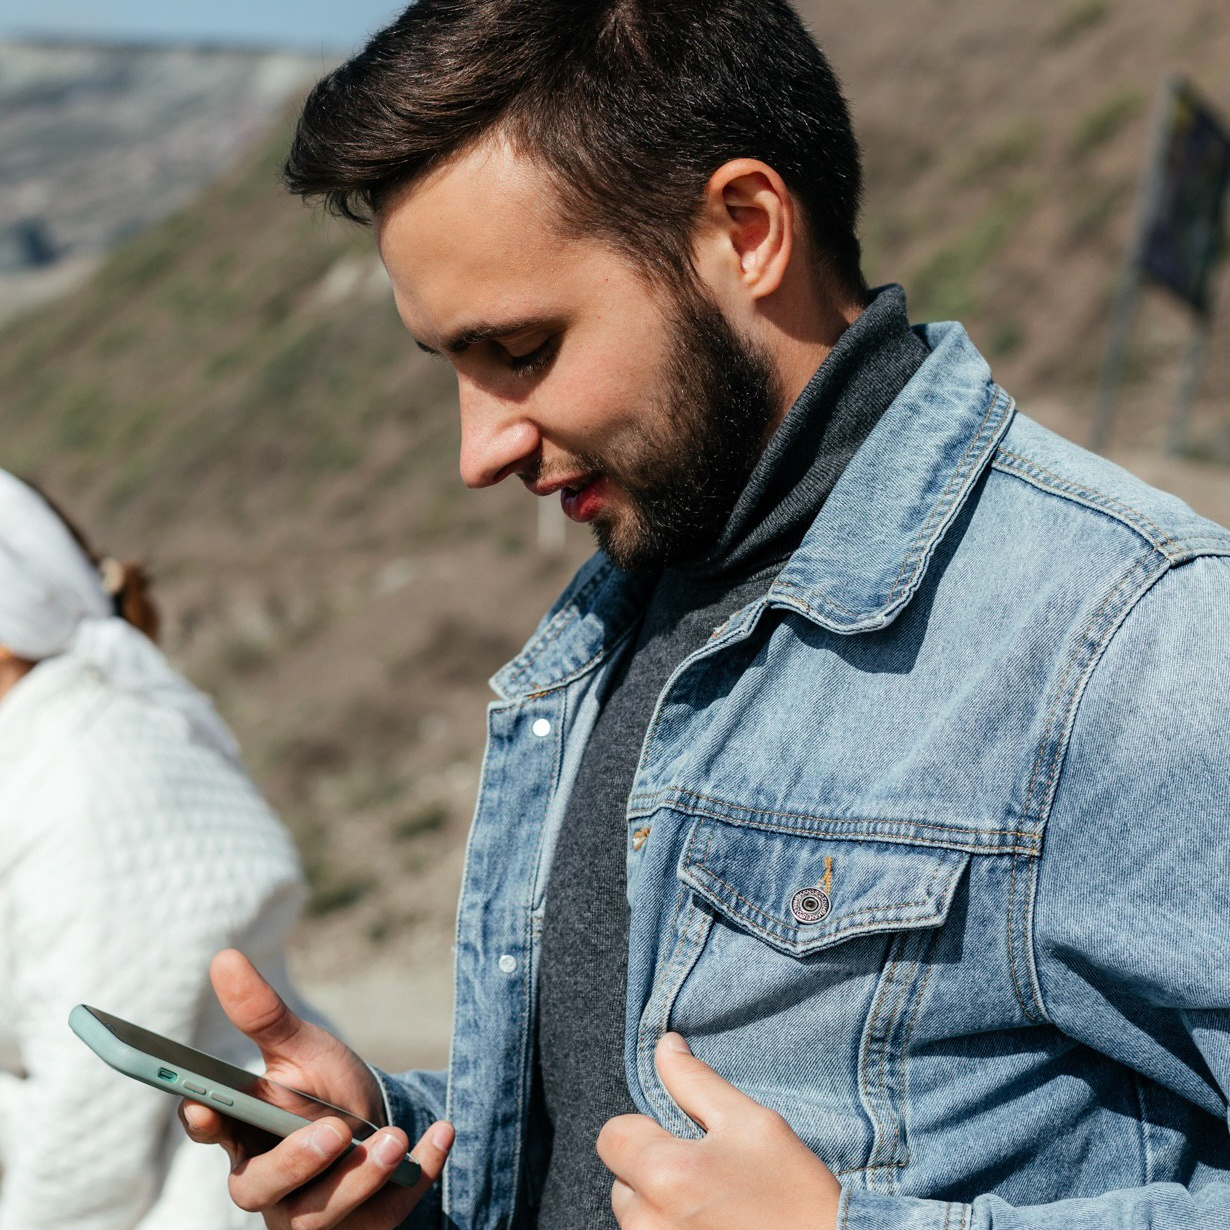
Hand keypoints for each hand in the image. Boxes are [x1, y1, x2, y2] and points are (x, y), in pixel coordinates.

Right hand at [178, 949, 453, 1228]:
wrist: (379, 1120)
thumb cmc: (325, 1086)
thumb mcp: (301, 1045)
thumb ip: (263, 1014)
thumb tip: (224, 957)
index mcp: (242, 1131)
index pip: (210, 1131)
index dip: (205, 1120)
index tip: (207, 1103)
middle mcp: (266, 1182)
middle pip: (258, 1188)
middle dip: (296, 1163)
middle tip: (335, 1131)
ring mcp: (309, 1213)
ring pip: (318, 1216)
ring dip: (360, 1179)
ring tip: (395, 1141)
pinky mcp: (358, 1229)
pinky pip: (382, 1220)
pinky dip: (418, 1178)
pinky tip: (440, 1136)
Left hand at [597, 1033, 840, 1229]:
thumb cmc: (794, 1195)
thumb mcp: (753, 1124)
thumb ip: (696, 1082)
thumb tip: (664, 1046)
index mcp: (665, 1174)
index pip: (612, 1135)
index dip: (645, 1129)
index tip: (683, 1139)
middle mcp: (647, 1224)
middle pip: (622, 1180)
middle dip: (653, 1171)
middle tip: (708, 1176)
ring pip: (637, 1218)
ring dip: (662, 1208)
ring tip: (716, 1208)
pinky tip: (714, 1228)